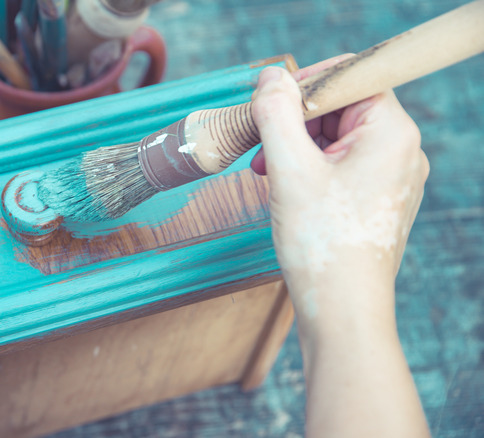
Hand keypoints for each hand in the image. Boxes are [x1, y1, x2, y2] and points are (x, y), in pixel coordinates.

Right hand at [250, 57, 427, 331]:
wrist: (342, 309)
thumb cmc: (323, 243)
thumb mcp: (289, 169)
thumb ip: (276, 114)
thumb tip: (270, 78)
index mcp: (392, 134)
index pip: (351, 79)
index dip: (306, 85)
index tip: (269, 105)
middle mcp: (401, 152)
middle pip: (342, 110)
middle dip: (295, 122)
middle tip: (260, 145)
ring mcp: (391, 179)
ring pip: (338, 140)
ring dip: (297, 147)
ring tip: (266, 171)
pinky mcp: (377, 201)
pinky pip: (342, 168)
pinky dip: (310, 170)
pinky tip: (284, 188)